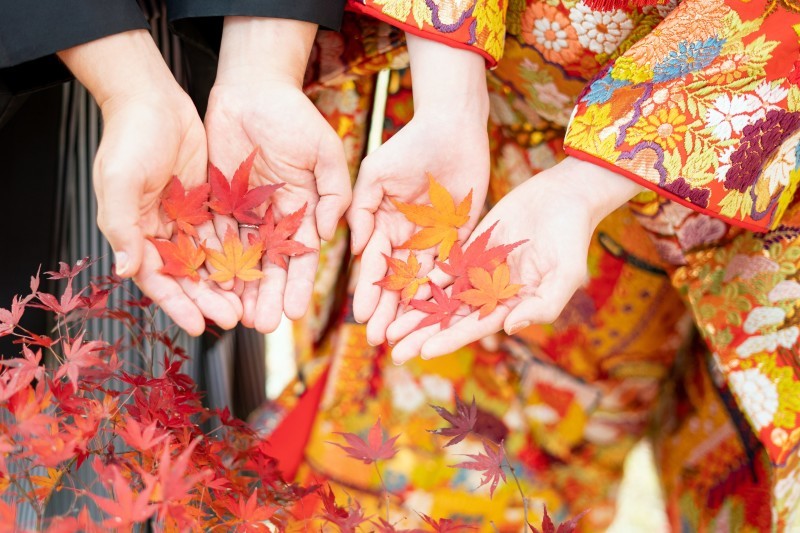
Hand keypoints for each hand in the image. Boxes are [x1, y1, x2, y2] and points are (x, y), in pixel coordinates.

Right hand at [59, 30, 241, 334]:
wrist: (153, 100)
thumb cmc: (129, 139)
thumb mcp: (120, 181)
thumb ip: (121, 225)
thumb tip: (124, 269)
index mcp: (134, 233)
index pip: (157, 280)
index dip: (178, 305)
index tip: (200, 327)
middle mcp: (159, 231)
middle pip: (188, 276)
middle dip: (209, 299)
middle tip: (235, 319)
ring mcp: (185, 218)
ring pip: (209, 259)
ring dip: (227, 282)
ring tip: (249, 303)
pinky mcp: (207, 203)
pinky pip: (225, 234)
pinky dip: (237, 252)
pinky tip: (256, 269)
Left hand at [205, 17, 350, 332]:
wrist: (252, 88)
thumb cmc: (295, 117)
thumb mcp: (325, 153)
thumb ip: (334, 194)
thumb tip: (329, 233)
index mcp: (303, 210)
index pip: (303, 256)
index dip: (300, 285)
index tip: (297, 313)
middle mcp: (273, 218)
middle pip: (271, 266)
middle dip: (269, 296)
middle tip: (264, 326)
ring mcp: (244, 211)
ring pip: (241, 258)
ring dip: (240, 288)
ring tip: (237, 316)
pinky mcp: (216, 200)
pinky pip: (213, 235)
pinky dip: (212, 260)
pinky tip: (211, 284)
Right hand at [348, 34, 489, 345]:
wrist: (451, 128)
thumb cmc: (408, 145)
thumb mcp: (375, 175)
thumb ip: (362, 210)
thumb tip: (356, 249)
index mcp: (384, 224)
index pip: (375, 264)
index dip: (369, 290)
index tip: (361, 315)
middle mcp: (408, 237)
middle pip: (397, 281)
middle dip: (388, 310)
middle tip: (379, 338)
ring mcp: (435, 238)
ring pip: (423, 280)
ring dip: (413, 308)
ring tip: (404, 335)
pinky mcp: (462, 235)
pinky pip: (454, 266)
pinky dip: (445, 289)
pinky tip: (437, 312)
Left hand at [385, 157, 643, 362]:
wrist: (564, 195)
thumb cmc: (571, 237)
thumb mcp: (566, 274)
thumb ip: (543, 305)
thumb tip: (509, 328)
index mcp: (513, 304)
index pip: (475, 326)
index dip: (449, 339)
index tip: (424, 352)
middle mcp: (492, 292)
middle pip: (451, 317)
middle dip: (424, 334)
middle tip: (394, 350)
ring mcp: (480, 271)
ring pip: (442, 296)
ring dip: (416, 313)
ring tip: (388, 329)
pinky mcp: (471, 248)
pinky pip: (443, 267)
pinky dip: (423, 279)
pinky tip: (399, 290)